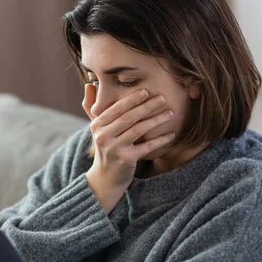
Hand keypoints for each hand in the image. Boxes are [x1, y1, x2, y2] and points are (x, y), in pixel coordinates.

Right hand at [82, 84, 174, 212]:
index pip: (116, 108)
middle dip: (147, 106)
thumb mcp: (96, 128)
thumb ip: (92, 106)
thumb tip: (89, 84)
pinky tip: (171, 134)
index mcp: (97, 125)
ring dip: (156, 120)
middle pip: (128, 117)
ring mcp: (114, 148)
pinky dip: (160, 140)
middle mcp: (103, 136)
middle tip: (162, 98)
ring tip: (170, 113)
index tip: (146, 91)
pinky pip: (146, 147)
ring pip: (138, 130)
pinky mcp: (125, 160)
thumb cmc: (105, 148)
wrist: (105, 177)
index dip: (131, 99)